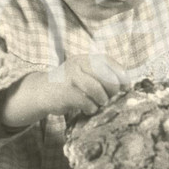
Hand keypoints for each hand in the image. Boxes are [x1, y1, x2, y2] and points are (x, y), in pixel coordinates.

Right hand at [0, 55, 127, 128]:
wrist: (41, 92)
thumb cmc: (69, 85)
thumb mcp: (84, 74)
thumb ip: (101, 76)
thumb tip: (127, 86)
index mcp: (86, 58)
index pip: (109, 62)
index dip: (121, 75)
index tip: (126, 87)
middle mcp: (78, 64)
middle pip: (106, 76)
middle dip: (112, 90)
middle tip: (110, 99)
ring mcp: (70, 77)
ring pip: (96, 89)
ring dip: (102, 100)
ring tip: (100, 104)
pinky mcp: (64, 92)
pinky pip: (85, 101)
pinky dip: (91, 108)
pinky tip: (89, 110)